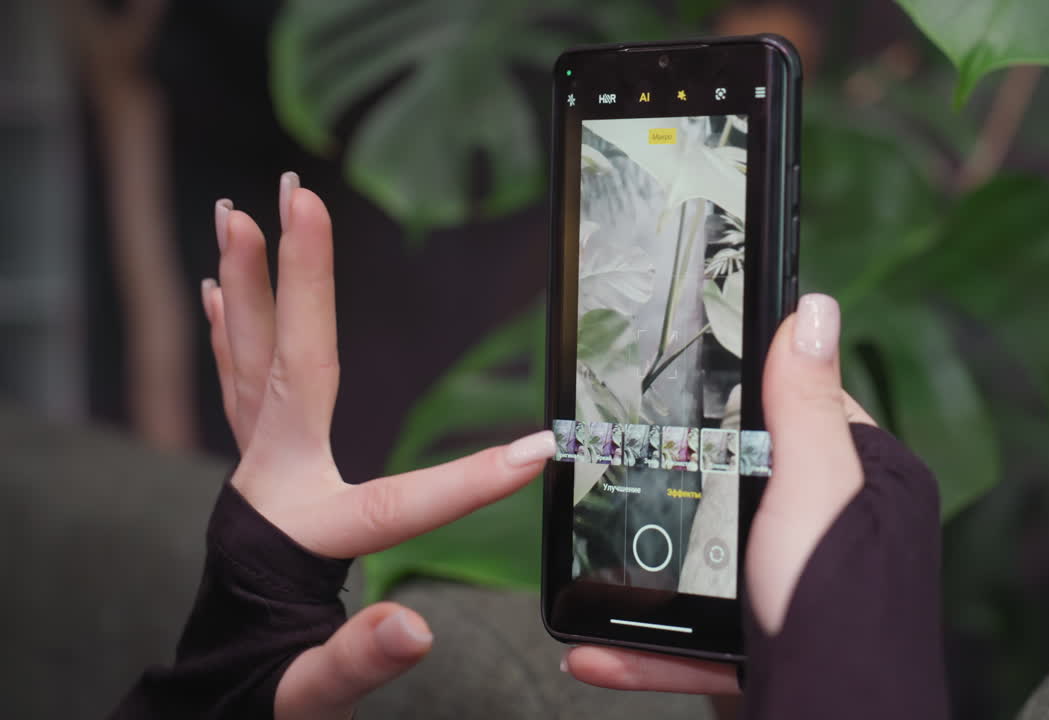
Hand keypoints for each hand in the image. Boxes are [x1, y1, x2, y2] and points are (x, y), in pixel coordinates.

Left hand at [199, 173, 555, 719]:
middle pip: (283, 366)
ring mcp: (257, 469)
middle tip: (291, 197)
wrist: (201, 691)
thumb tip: (417, 631)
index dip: (474, 482)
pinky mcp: (255, 469)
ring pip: (246, 358)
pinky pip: (236, 380)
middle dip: (293, 277)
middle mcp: (273, 481)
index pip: (402, 501)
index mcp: (303, 529)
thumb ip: (357, 659)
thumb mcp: (309, 690)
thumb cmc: (259, 686)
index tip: (540, 452)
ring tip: (235, 212)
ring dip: (247, 282)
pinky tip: (220, 290)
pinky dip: (229, 326)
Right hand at [563, 294, 873, 695]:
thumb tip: (812, 309)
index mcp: (867, 484)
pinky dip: (647, 645)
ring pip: (711, 563)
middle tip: (631, 468)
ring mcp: (795, 590)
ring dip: (648, 571)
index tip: (693, 380)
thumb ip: (805, 405)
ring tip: (597, 565)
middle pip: (745, 484)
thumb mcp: (814, 489)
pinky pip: (697, 634)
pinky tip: (600, 645)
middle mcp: (836, 535)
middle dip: (685, 485)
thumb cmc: (838, 611)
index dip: (753, 388)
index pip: (806, 408)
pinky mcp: (764, 645)